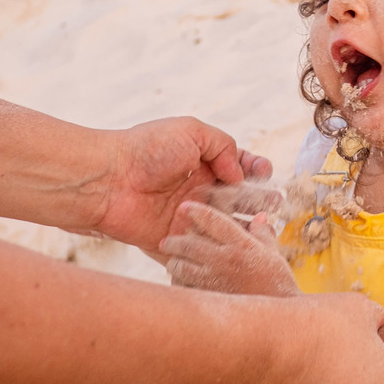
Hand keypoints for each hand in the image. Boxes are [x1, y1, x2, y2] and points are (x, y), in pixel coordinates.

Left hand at [78, 117, 271, 252]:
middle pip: (238, 199)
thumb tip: (238, 174)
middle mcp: (199, 191)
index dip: (255, 170)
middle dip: (259, 200)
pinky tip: (242, 250)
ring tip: (263, 226)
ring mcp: (189, 218)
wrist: (110, 180)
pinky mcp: (178, 242)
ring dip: (246, 227)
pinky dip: (223, 251)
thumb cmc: (147, 150)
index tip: (263, 171)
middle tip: (273, 204)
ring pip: (226, 226)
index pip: (238, 167)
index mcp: (203, 163)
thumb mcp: (191, 131)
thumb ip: (223, 145)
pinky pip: (204, 250)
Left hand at [161, 201, 297, 295]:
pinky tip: (178, 283)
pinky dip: (178, 284)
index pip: (213, 220)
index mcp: (241, 244)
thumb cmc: (278, 285)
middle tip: (166, 242)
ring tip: (172, 263)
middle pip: (189, 244)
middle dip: (174, 241)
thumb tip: (259, 218)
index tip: (184, 208)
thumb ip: (264, 234)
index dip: (196, 211)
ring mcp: (214, 281)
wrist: (277, 318)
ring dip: (174, 263)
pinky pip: (184, 288)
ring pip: (181, 266)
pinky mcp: (208, 299)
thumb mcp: (274, 255)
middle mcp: (224, 260)